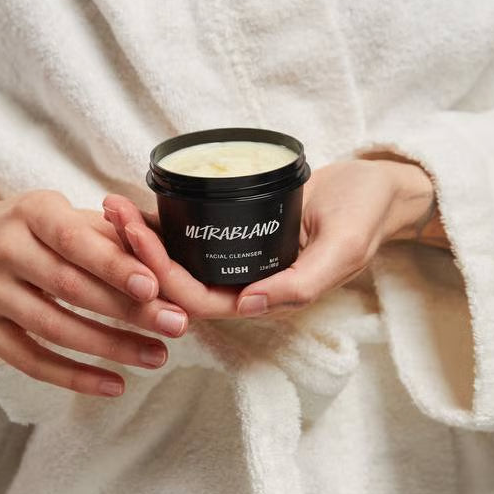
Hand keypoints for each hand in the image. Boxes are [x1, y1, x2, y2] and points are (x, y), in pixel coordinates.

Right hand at [0, 189, 190, 396]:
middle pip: (70, 287)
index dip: (113, 264)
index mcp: (30, 212)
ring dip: (110, 346)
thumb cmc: (17, 227)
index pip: (74, 240)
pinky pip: (31, 360)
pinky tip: (113, 384)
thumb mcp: (53, 211)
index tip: (154, 285)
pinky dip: (73, 376)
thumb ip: (106, 229)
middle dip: (127, 310)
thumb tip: (167, 246)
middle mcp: (5, 250)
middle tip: (175, 325)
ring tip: (156, 356)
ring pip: (54, 327)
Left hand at [102, 156, 440, 323]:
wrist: (380, 188)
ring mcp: (241, 263)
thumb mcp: (343, 246)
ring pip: (181, 265)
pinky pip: (193, 243)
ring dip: (144, 241)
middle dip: (140, 254)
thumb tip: (250, 305)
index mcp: (270, 298)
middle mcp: (248, 286)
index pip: (200, 301)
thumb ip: (303, 281)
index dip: (162, 278)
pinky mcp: (237, 238)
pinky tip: (136, 207)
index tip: (135, 240)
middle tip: (113, 213)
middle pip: (179, 284)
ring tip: (113, 207)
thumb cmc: (366, 214)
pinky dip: (163, 228)